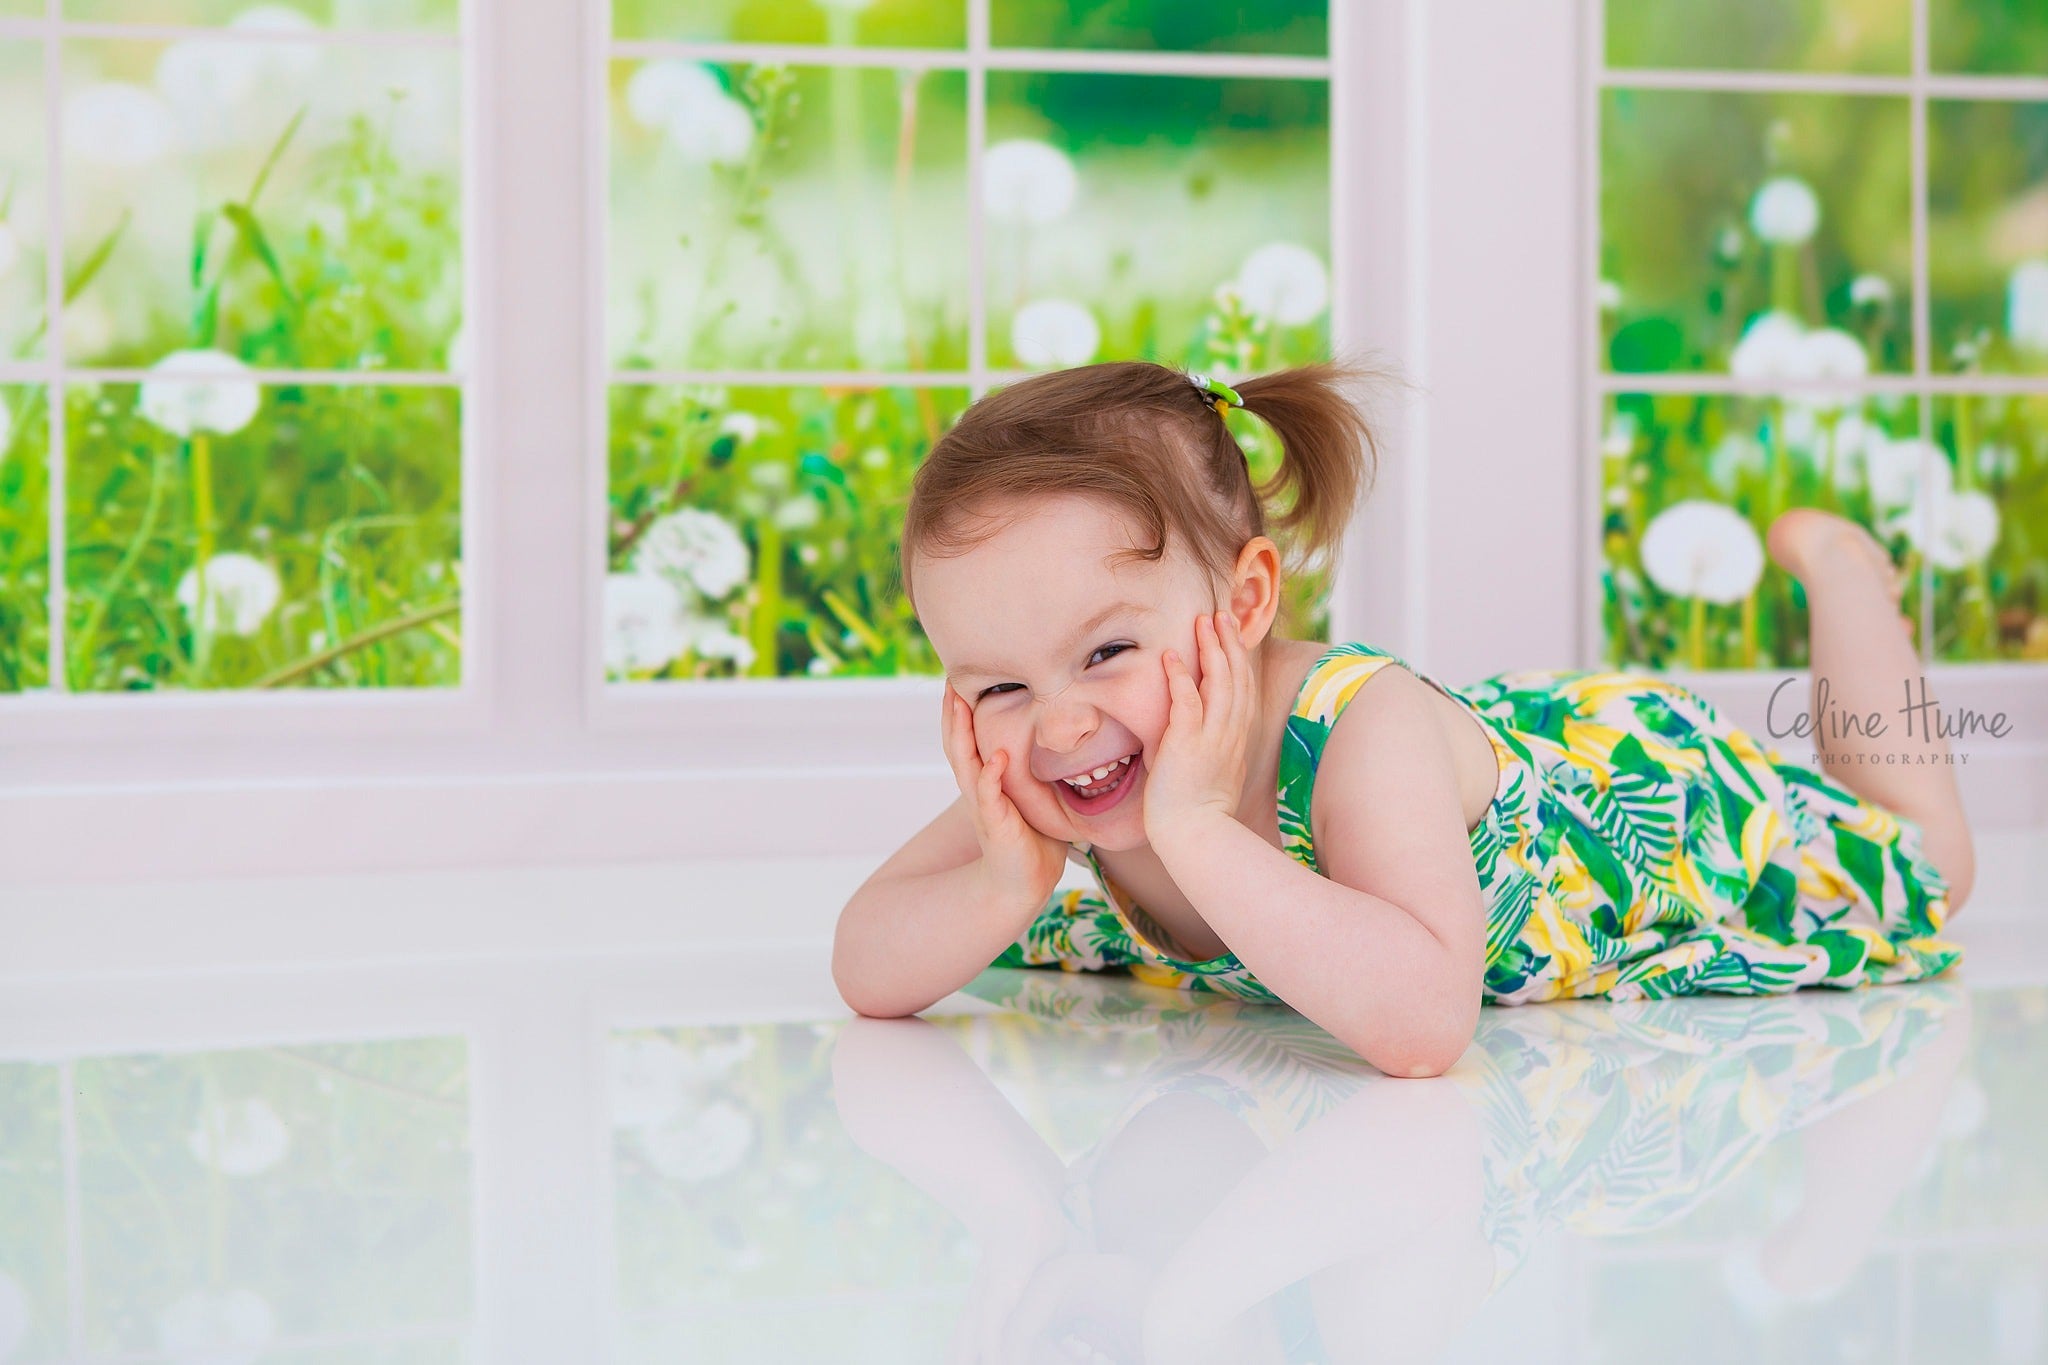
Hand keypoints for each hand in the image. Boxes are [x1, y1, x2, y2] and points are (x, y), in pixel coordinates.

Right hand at [941, 683, 1070, 915]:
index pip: (967, 739)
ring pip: (965, 764)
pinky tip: (995, 758)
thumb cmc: (1033, 840)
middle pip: (957, 744)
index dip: (962, 711)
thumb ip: (1037, 768)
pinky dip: (990, 777)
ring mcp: (983, 806)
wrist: (1024, 885)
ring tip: (960, 704)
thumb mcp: (1034, 795)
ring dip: (961, 734)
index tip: (960, 680)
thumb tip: (1065, 737)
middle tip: (950, 680)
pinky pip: (989, 798)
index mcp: (985, 780)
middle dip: (953, 712)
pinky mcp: (995, 825)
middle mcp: (977, 789)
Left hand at [1144, 609, 1250, 843]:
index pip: (1243, 689)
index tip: (1232, 635)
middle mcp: (1230, 733)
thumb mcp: (1217, 774)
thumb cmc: (1200, 813)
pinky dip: (1180, 676)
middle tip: (1220, 615)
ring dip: (1210, 649)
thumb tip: (1205, 741)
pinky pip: (1186, 702)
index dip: (1238, 659)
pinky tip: (1172, 655)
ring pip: (1218, 682)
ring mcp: (1211, 737)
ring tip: (1203, 621)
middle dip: (1229, 643)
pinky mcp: (1187, 744)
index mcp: (1237, 739)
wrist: (1197, 837)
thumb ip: (1214, 751)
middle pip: (1236, 677)